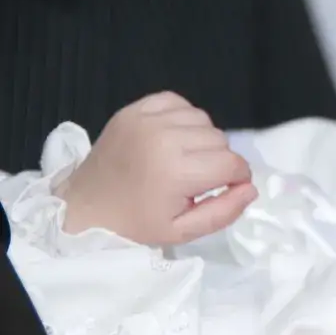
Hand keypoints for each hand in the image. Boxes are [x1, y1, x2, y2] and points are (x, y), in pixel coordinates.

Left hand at [57, 92, 256, 245]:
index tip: (223, 190)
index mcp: (177, 172)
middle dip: (218, 161)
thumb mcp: (183, 232)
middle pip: (220, 141)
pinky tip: (172, 137)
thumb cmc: (135, 226)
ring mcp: (147, 120)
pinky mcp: (134, 110)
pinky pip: (178, 102)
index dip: (237, 179)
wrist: (84, 208)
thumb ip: (223, 212)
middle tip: (196, 180)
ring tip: (184, 158)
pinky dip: (183, 118)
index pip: (233, 164)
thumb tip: (251, 188)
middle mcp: (164, 138)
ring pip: (203, 120)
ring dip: (202, 139)